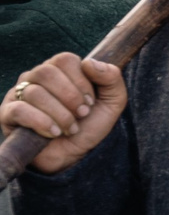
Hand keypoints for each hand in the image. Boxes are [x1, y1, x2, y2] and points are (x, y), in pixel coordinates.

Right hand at [1, 54, 126, 174]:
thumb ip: (111, 78)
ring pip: (34, 92)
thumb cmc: (90, 125)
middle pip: (46, 72)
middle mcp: (35, 78)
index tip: (91, 102)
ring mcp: (18, 94)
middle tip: (82, 114)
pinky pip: (19, 110)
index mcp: (58, 70)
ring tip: (71, 128)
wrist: (74, 155)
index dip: (81, 81)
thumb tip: (89, 62)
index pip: (64, 60)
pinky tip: (55, 133)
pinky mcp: (7, 114)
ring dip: (60, 114)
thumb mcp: (113, 102)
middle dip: (70, 97)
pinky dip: (42, 123)